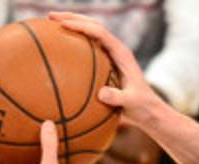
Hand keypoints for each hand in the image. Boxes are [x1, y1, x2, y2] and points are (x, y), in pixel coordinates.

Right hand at [49, 12, 164, 126]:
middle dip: (72, 17)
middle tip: (50, 17)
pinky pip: (87, 48)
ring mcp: (110, 54)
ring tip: (50, 24)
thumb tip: (101, 94)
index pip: (100, 32)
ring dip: (72, 24)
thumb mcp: (131, 103)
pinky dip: (72, 42)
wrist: (149, 110)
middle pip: (93, 25)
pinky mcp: (105, 62)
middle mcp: (115, 49)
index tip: (63, 25)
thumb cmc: (142, 106)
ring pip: (90, 32)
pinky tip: (57, 47)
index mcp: (121, 53)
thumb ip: (118, 98)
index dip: (82, 26)